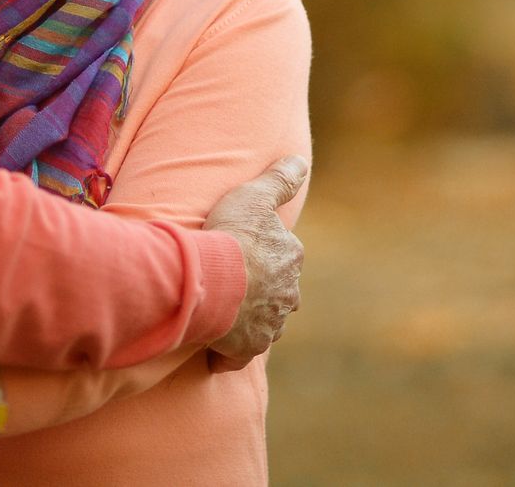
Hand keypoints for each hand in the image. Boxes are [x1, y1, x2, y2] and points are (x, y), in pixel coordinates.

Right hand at [202, 155, 307, 369]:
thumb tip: (300, 160)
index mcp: (291, 258)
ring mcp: (270, 324)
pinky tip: (215, 350)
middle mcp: (288, 294)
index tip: (244, 253)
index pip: (283, 256)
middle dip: (261, 291)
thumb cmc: (233, 235)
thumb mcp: (255, 196)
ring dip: (248, 320)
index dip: (263, 254)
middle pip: (277, 293)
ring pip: (264, 323)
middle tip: (233, 286)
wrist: (214, 279)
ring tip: (223, 314)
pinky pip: (239, 355)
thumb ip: (281, 179)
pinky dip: (229, 354)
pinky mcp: (248, 347)